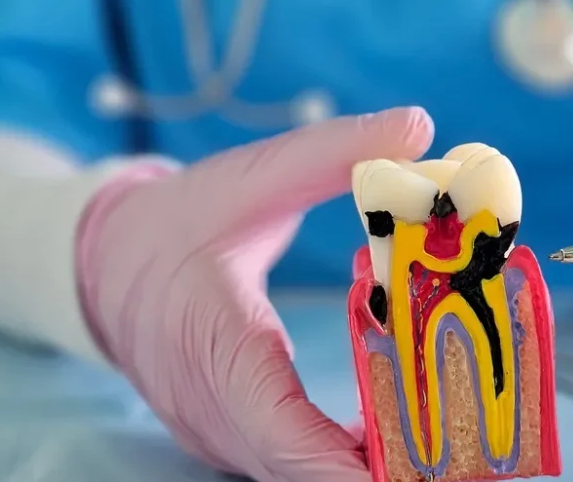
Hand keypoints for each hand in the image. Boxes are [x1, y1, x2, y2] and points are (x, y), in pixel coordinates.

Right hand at [76, 107, 433, 481]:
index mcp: (212, 339)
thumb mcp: (251, 175)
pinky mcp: (226, 438)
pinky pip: (288, 463)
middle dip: (381, 470)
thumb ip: (334, 151)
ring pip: (295, 471)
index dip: (343, 460)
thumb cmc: (177, 221)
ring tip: (450, 449)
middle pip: (299, 465)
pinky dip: (343, 458)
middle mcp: (209, 406)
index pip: (276, 424)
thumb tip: (418, 126)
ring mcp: (214, 432)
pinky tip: (399, 434)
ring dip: (367, 466)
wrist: (104, 263)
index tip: (412, 471)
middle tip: (468, 457)